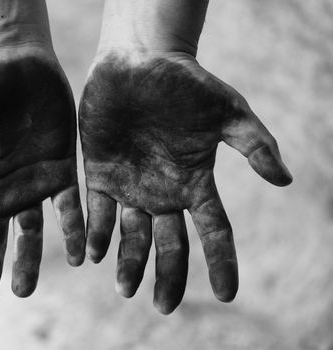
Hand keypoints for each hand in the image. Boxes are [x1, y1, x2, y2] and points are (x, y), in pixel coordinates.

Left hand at [79, 50, 291, 313]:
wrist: (139, 62)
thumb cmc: (185, 83)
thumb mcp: (227, 111)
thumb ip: (254, 144)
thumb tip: (285, 180)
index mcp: (194, 182)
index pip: (214, 232)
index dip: (222, 263)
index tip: (225, 296)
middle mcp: (162, 191)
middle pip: (168, 244)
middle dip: (166, 275)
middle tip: (162, 307)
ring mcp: (130, 185)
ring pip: (130, 235)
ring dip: (127, 262)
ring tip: (124, 288)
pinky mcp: (100, 173)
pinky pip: (96, 212)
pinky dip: (95, 235)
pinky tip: (92, 257)